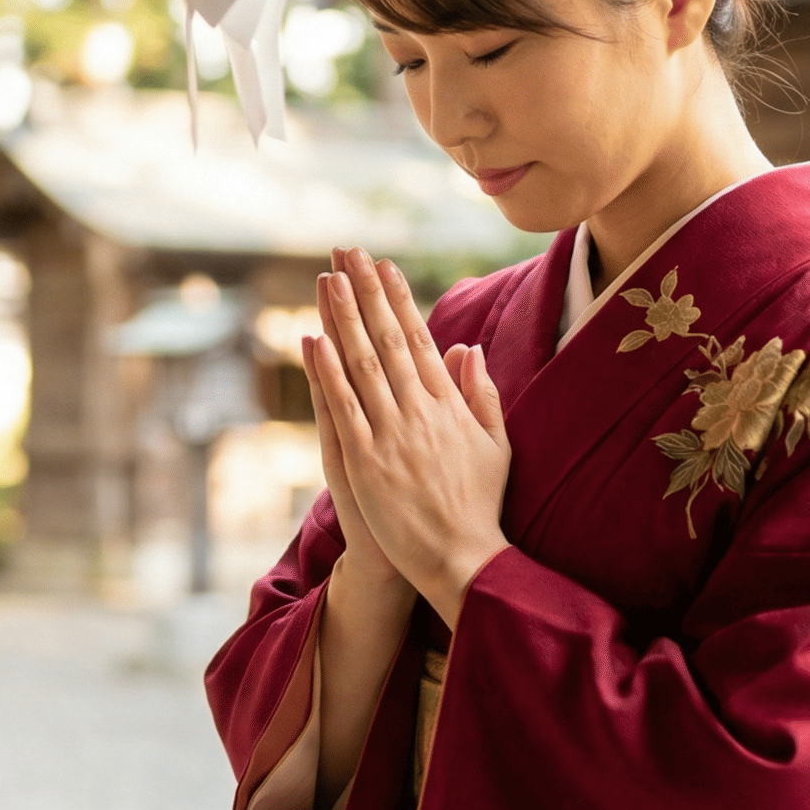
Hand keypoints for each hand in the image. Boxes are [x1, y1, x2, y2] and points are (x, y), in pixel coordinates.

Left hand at [308, 247, 510, 625]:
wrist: (463, 559)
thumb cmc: (478, 505)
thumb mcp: (495, 444)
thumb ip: (481, 394)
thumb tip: (466, 347)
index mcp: (449, 405)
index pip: (418, 339)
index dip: (399, 299)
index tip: (385, 265)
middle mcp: (420, 412)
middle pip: (386, 339)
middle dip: (367, 291)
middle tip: (350, 251)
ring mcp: (391, 435)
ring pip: (362, 364)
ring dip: (344, 317)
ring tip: (329, 278)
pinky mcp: (365, 462)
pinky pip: (343, 408)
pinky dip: (327, 373)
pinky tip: (315, 339)